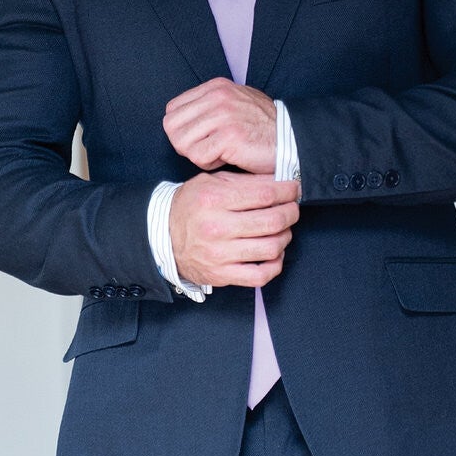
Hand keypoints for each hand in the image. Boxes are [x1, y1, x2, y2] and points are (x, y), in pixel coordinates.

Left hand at [163, 78, 276, 173]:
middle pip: (172, 127)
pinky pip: (198, 157)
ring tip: (219, 153)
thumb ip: (208, 106)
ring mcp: (223, 116)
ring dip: (198, 154)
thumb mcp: (235, 103)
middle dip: (185, 144)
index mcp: (216, 88)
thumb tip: (180, 121)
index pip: (173, 110)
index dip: (182, 130)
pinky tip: (227, 158)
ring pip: (182, 143)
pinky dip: (209, 164)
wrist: (291, 140)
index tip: (200, 138)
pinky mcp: (229, 137)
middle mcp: (217, 97)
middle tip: (206, 149)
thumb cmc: (263, 128)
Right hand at [169, 171, 299, 287]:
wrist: (161, 236)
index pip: (265, 195)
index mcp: (214, 200)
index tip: (293, 189)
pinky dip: (275, 265)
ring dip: (285, 236)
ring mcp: (220, 254)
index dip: (287, 191)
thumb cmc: (190, 206)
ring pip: (271, 247)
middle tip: (292, 208)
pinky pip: (260, 275)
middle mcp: (217, 228)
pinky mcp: (222, 275)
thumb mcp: (211, 183)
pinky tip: (274, 254)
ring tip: (283, 229)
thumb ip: (244, 181)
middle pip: (272, 221)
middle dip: (291, 213)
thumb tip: (278, 180)